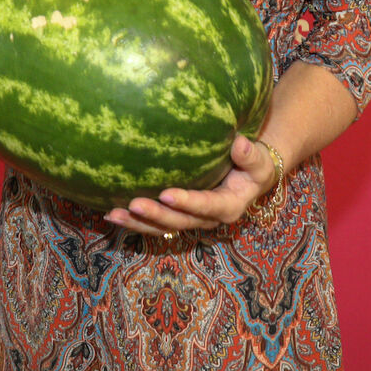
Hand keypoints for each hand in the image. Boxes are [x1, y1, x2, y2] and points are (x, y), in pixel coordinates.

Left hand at [105, 135, 277, 237]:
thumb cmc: (254, 165)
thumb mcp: (259, 161)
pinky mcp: (177, 216)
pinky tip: (110, 213)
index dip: (187, 202)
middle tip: (133, 204)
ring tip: (113, 214)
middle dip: (155, 215)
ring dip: (137, 223)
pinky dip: (134, 220)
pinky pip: (154, 223)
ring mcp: (189, 220)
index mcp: (228, 207)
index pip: (206, 206)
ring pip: (162, 227)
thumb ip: (250, 155)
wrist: (249, 177)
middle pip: (178, 222)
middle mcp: (207, 219)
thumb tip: (239, 143)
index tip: (167, 194)